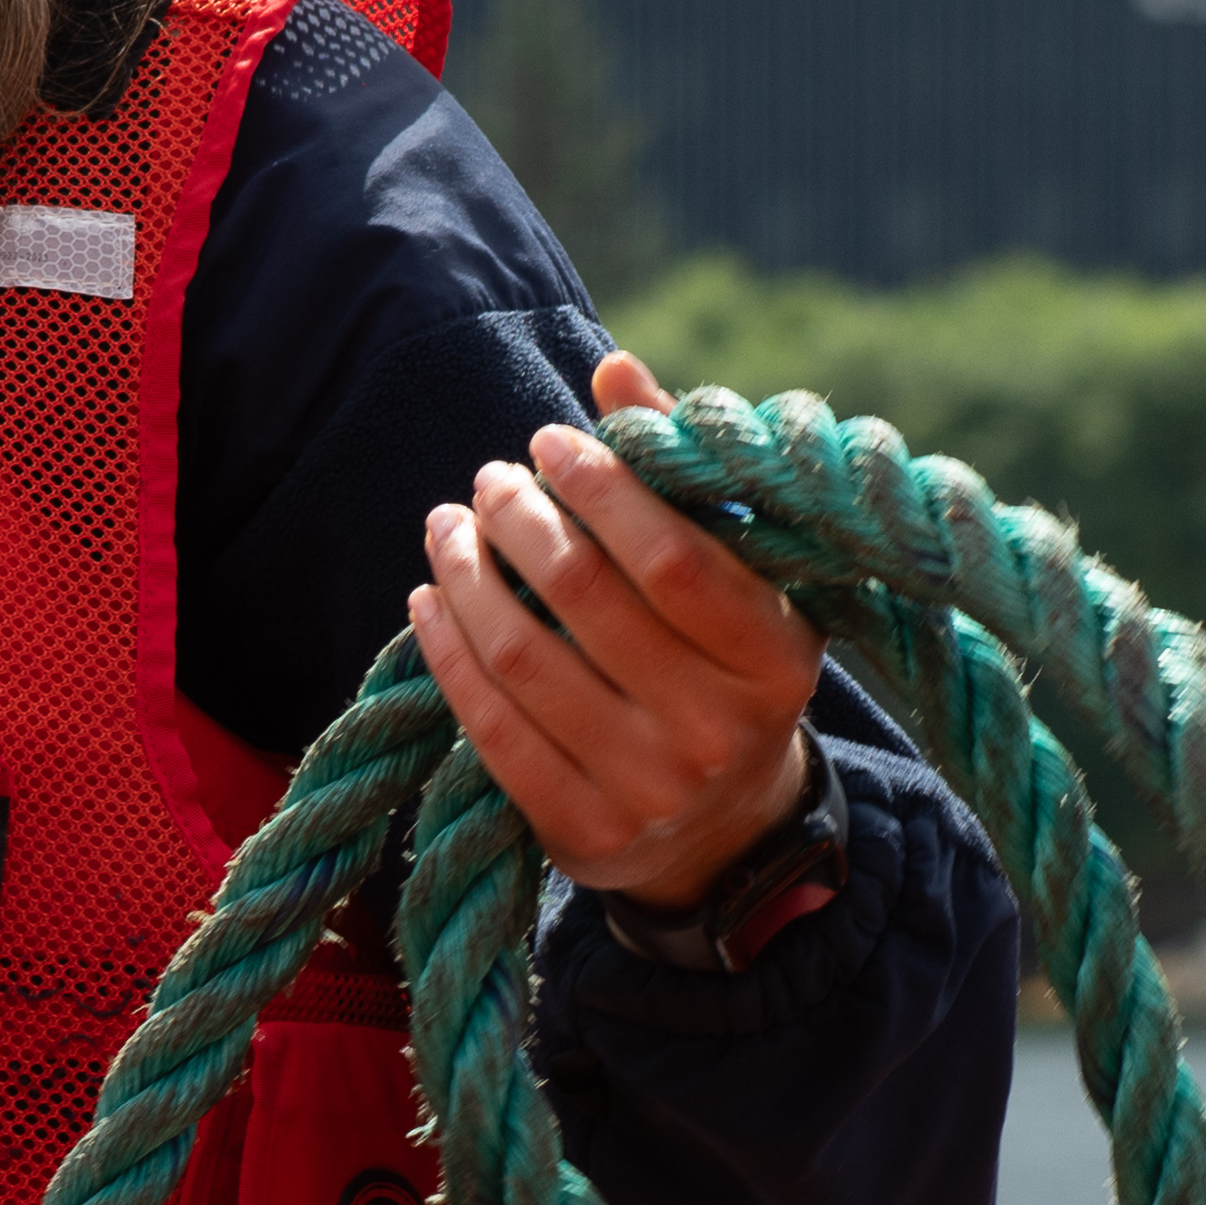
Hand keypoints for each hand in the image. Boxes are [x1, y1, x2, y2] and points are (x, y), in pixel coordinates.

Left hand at [409, 349, 826, 904]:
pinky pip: (492, 729)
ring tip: (448, 527)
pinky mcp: (586, 835)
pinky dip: (448, 654)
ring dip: (467, 578)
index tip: (550, 444)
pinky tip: (430, 602)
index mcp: (776, 660)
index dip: (601, 488)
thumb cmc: (724, 669)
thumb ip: (681, 478)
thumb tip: (613, 369)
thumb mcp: (738, 581)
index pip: (672, 558)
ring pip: (523, 660)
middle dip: (521, 519)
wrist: (725, 831)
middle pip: (585, 598)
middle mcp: (719, 731)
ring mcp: (650, 791)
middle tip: (491, 480)